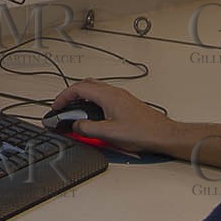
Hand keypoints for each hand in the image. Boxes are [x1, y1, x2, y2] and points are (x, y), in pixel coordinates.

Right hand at [50, 81, 176, 153]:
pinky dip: (92, 102)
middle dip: (71, 95)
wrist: (163, 135)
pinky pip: (103, 97)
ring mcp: (121, 97)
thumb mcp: (108, 134)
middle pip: (86, 85)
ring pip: (95, 90)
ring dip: (82, 98)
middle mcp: (114, 92)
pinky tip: (93, 116)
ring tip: (75, 112)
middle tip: (63, 107)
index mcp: (108, 96)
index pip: (78, 89)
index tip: (56, 106)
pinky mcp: (126, 103)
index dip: (63, 97)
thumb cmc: (143, 132)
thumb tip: (75, 126)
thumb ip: (87, 129)